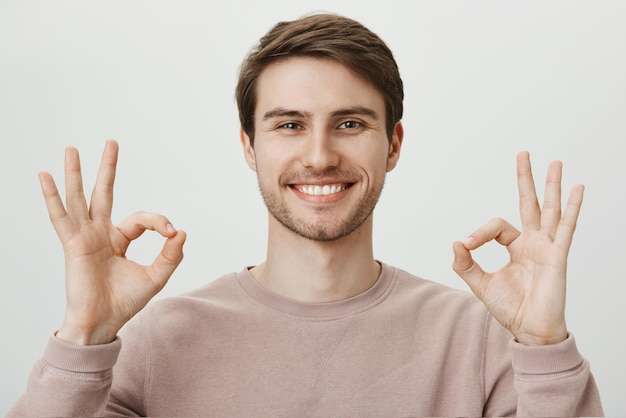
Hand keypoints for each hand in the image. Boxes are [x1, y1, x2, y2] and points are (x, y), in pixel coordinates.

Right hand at [39, 140, 185, 344]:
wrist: (103, 323)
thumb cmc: (124, 303)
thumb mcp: (156, 276)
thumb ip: (171, 255)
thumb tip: (182, 232)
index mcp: (119, 240)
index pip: (141, 219)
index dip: (159, 221)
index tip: (171, 232)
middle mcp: (100, 234)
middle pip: (103, 193)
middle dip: (108, 168)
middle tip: (112, 142)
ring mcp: (84, 237)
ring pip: (79, 198)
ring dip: (76, 173)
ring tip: (72, 148)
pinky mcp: (73, 245)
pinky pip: (60, 216)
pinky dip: (52, 196)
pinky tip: (45, 176)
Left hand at [452, 151, 583, 345]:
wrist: (529, 330)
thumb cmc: (510, 308)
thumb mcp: (480, 284)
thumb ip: (465, 264)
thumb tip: (455, 242)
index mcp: (516, 247)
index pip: (497, 225)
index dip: (480, 232)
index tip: (467, 245)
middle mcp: (533, 243)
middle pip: (530, 203)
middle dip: (526, 179)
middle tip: (523, 153)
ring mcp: (548, 247)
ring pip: (550, 209)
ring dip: (552, 186)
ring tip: (555, 162)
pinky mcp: (558, 256)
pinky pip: (566, 228)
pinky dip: (572, 208)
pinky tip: (577, 188)